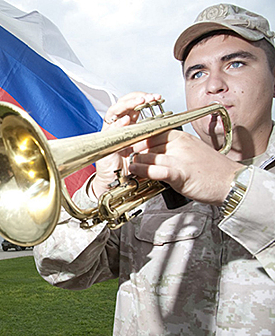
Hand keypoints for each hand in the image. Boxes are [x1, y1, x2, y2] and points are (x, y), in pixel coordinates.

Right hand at [92, 92, 161, 197]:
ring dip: (126, 106)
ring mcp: (109, 135)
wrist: (116, 184)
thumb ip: (150, 135)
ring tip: (138, 103)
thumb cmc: (129, 167)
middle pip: (121, 105)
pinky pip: (109, 131)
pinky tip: (125, 121)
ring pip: (113, 113)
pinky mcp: (104, 145)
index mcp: (126, 126)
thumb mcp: (144, 148)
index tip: (156, 97)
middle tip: (148, 97)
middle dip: (135, 98)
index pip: (132, 106)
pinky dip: (117, 125)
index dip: (142, 98)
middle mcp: (116, 127)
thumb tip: (166, 123)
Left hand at [128, 129, 243, 205]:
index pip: (150, 132)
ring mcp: (180, 157)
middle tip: (123, 158)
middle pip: (145, 143)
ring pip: (148, 155)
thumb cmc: (210, 169)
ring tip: (128, 167)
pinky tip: (136, 172)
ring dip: (135, 162)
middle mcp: (179, 143)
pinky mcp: (181, 172)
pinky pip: (157, 169)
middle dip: (132, 151)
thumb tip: (149, 152)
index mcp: (179, 136)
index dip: (135, 140)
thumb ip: (169, 149)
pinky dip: (144, 170)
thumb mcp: (188, 152)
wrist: (231, 182)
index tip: (125, 146)